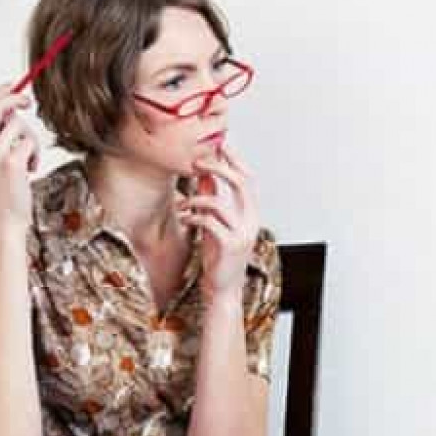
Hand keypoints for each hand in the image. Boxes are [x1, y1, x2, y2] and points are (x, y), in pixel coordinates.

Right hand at [0, 81, 39, 232]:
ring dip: (31, 139)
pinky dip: (36, 154)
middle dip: (15, 97)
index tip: (13, 86)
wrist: (0, 225)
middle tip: (29, 101)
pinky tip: (31, 171)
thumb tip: (9, 110)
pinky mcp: (11, 163)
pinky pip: (30, 142)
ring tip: (29, 160)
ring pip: (19, 125)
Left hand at [177, 143, 259, 303]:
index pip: (247, 178)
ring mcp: (242, 233)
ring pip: (220, 202)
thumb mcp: (217, 224)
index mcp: (251, 213)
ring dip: (197, 198)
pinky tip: (185, 219)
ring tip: (184, 204)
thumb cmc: (220, 258)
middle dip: (218, 167)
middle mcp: (251, 220)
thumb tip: (206, 174)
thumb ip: (213, 199)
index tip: (218, 144)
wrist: (223, 290)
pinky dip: (194, 216)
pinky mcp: (229, 246)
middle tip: (197, 163)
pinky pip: (210, 222)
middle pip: (241, 182)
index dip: (234, 159)